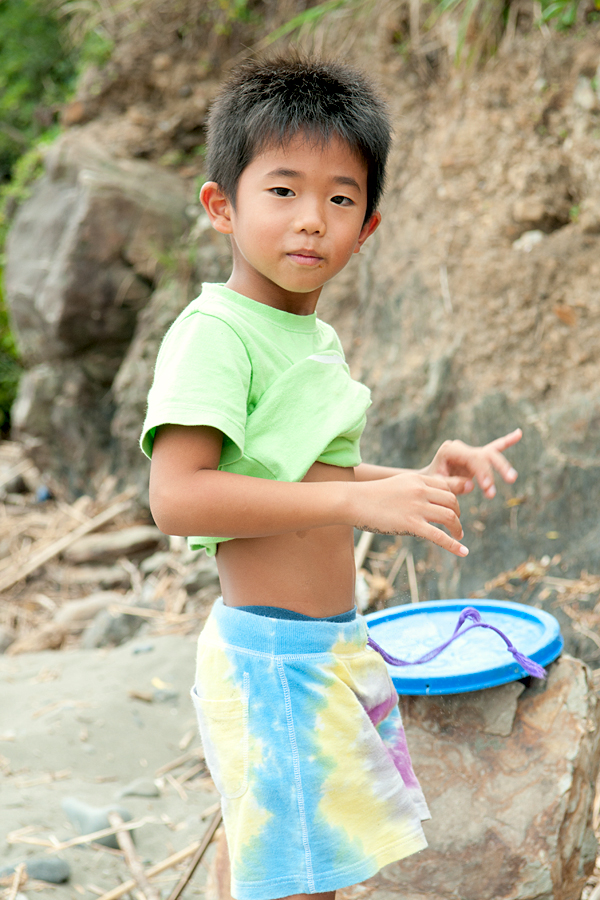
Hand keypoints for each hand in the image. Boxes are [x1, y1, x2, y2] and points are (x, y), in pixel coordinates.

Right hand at [352, 471, 467, 556]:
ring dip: (457, 528)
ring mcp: (416, 507)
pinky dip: (454, 545)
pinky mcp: (411, 524)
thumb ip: (413, 489)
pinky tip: (462, 552)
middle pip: (452, 500)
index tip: (455, 508)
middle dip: (458, 513)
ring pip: (449, 516)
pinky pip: (439, 535)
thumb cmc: (370, 496)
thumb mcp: (396, 485)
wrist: (352, 501)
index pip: (446, 486)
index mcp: (416, 479)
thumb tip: (424, 500)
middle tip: (456, 525)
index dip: (455, 498)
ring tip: (458, 536)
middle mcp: (420, 490)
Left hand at [423, 429, 521, 499]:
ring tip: (512, 479)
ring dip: (502, 467)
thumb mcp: (438, 485)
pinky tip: (519, 433)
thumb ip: (452, 484)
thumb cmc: (431, 484)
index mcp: (450, 450)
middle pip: (483, 455)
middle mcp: (461, 447)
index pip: (472, 458)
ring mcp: (470, 451)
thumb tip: (471, 485)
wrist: (427, 482)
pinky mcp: (477, 456)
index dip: (483, 472)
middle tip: (496, 490)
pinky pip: (494, 448)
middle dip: (493, 471)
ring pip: (491, 455)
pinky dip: (506, 441)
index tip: (488, 488)